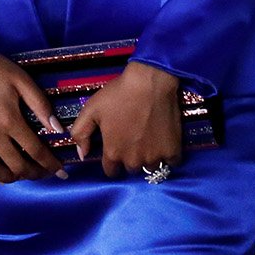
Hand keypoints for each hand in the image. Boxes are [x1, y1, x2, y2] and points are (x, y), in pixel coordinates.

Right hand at [0, 30, 67, 182]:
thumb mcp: (22, 80)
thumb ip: (41, 106)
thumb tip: (58, 129)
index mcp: (9, 120)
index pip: (36, 152)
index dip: (51, 165)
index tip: (61, 171)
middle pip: (18, 167)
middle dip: (36, 174)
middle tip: (44, 171)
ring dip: (13, 176)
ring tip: (23, 172)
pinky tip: (2, 166)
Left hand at [72, 61, 183, 178]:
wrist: (150, 83)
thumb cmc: (118, 96)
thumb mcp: (90, 110)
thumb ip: (81, 134)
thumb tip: (82, 154)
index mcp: (113, 152)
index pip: (110, 171)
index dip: (111, 163)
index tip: (114, 152)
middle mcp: (134, 160)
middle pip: (131, 169)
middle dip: (129, 159)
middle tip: (131, 141)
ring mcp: (155, 157)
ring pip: (150, 167)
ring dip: (148, 159)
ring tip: (147, 142)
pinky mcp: (173, 151)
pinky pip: (170, 163)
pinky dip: (167, 156)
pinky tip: (162, 142)